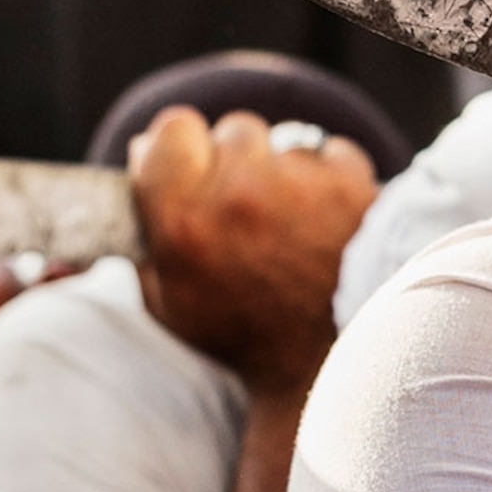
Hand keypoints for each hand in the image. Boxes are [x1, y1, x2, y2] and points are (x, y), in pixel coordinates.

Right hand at [129, 107, 376, 398]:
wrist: (328, 364)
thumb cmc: (242, 335)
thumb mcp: (169, 298)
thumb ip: (147, 228)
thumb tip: (140, 154)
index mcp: (184, 222)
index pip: (173, 128)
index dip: (184, 145)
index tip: (196, 166)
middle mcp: (238, 196)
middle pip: (233, 130)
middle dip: (238, 160)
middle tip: (249, 205)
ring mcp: (299, 187)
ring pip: (286, 140)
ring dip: (285, 169)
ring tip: (292, 218)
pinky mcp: (351, 187)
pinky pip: (333, 152)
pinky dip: (331, 178)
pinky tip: (327, 220)